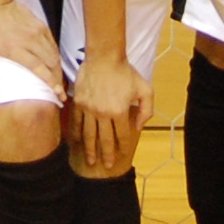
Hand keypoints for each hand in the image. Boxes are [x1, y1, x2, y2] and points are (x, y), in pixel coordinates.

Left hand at [0, 0, 63, 95]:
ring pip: (54, 54)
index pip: (38, 69)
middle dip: (58, 79)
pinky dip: (56, 56)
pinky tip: (55, 64)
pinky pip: (53, 44)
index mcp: (14, 49)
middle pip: (51, 63)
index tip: (57, 94)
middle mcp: (29, 41)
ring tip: (59, 81)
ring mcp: (36, 32)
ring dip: (58, 69)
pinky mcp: (40, 25)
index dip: (50, 82)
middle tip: (60, 93)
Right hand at [70, 52, 149, 171]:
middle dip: (106, 155)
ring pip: (89, 134)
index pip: (122, 135)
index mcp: (119, 112)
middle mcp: (102, 114)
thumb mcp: (145, 89)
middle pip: (104, 139)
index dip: (124, 146)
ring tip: (90, 161)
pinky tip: (77, 142)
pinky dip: (76, 133)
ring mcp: (88, 109)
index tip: (124, 154)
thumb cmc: (126, 72)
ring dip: (90, 149)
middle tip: (107, 166)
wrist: (104, 57)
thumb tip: (139, 126)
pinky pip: (76, 122)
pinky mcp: (78, 103)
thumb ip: (146, 110)